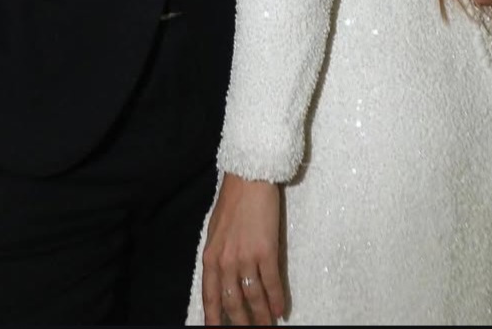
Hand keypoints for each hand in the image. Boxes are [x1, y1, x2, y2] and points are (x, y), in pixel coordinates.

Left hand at [201, 172, 283, 325]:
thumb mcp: (216, 231)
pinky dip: (277, 299)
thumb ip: (218, 256)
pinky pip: (272, 283)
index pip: (210, 297)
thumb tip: (224, 279)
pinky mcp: (266, 250)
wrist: (249, 177)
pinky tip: (281, 310)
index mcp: (210, 256)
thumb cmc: (232, 201)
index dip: (214, 318)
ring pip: (254, 297)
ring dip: (262, 316)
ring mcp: (246, 257)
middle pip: (233, 303)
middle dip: (242, 322)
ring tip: (267, 326)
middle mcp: (226, 261)